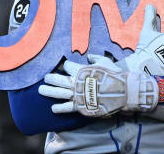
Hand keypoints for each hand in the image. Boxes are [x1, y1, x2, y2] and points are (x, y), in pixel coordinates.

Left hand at [38, 55, 157, 116]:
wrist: (123, 91)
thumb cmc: (114, 75)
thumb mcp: (105, 61)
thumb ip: (95, 58)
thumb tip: (89, 56)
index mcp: (81, 70)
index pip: (68, 66)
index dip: (66, 66)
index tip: (64, 66)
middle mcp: (76, 82)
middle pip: (59, 79)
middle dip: (51, 78)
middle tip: (45, 78)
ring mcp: (78, 95)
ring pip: (59, 93)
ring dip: (49, 91)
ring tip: (41, 90)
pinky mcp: (81, 106)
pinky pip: (68, 107)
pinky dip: (60, 108)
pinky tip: (53, 108)